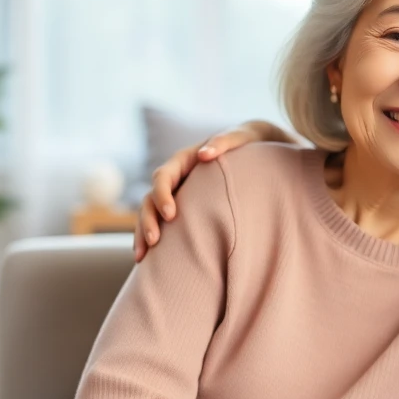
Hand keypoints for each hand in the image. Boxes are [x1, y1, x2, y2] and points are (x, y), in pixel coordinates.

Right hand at [134, 120, 295, 260]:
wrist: (258, 152)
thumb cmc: (249, 143)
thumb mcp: (241, 137)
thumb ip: (224, 142)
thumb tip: (204, 154)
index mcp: (184, 160)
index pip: (163, 177)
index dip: (162, 195)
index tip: (172, 215)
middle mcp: (176, 177)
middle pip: (150, 198)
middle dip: (148, 219)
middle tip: (154, 241)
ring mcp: (177, 194)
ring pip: (150, 214)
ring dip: (143, 234)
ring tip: (140, 258)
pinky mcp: (184, 209)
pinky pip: (161, 224)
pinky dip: (152, 240)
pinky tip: (148, 262)